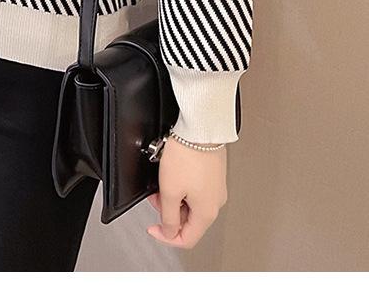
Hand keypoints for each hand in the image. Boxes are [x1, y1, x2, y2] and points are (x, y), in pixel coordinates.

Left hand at [146, 134, 227, 248]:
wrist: (199, 129)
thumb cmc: (187, 155)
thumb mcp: (169, 191)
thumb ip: (168, 217)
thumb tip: (169, 232)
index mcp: (207, 212)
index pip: (186, 239)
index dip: (166, 236)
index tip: (153, 227)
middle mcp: (215, 202)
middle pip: (188, 221)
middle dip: (168, 212)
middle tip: (156, 197)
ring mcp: (216, 188)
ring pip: (190, 204)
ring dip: (173, 198)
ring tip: (164, 182)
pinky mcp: (213, 175)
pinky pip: (195, 190)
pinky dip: (181, 187)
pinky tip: (173, 174)